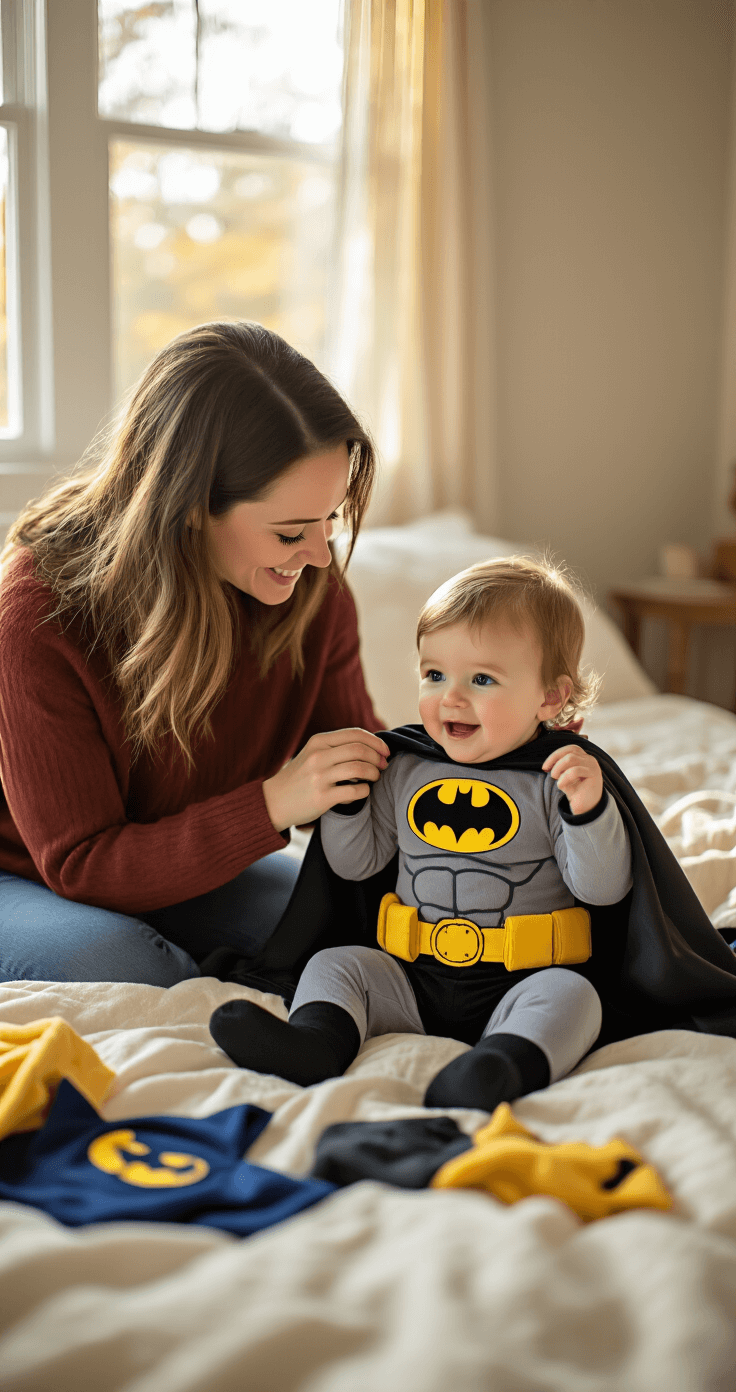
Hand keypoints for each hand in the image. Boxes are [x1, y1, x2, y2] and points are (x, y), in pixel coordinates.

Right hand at [263, 728, 389, 831]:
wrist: (274, 801)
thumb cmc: (300, 777)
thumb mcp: (313, 753)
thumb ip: (336, 747)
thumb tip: (372, 745)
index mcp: (318, 741)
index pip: (355, 734)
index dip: (376, 741)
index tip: (385, 751)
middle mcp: (318, 756)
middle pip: (360, 750)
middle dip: (378, 758)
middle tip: (383, 766)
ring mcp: (319, 777)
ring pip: (359, 768)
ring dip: (374, 773)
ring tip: (374, 778)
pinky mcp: (322, 798)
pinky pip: (355, 792)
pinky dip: (365, 791)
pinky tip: (362, 792)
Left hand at [542, 744, 602, 815]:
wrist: (586, 808)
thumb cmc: (576, 792)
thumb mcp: (565, 777)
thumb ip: (560, 767)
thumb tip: (548, 764)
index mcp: (584, 758)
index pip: (569, 749)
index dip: (555, 755)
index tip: (545, 767)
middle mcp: (590, 759)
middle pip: (569, 752)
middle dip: (555, 762)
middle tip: (552, 775)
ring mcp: (593, 766)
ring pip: (571, 758)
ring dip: (559, 768)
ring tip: (556, 779)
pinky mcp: (594, 775)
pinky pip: (574, 771)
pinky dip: (564, 778)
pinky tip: (561, 785)